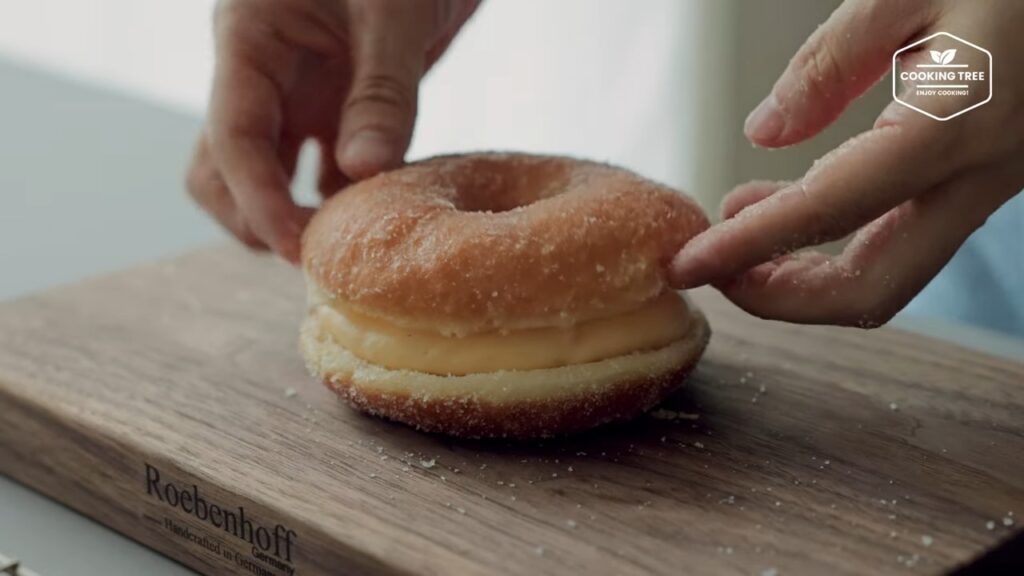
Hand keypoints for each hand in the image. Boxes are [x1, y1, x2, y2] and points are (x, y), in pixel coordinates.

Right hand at [187, 0, 477, 262]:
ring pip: (262, 173)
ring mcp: (295, 94)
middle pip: (222, 167)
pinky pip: (319, 167)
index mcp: (250, 39)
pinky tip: (376, 214)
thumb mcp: (394, 13)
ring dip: (292, 213)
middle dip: (255, 217)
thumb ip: (382, 92)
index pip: (232, 135)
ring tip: (348, 243)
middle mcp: (261, 73)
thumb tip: (364, 171)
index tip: (297, 246)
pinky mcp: (332, 108)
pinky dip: (338, 197)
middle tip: (319, 256)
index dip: (256, 200)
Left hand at [670, 0, 1023, 326]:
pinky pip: (906, 236)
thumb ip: (833, 60)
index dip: (747, 248)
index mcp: (958, 125)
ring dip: (804, 272)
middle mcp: (981, 175)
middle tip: (710, 272)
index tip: (688, 265)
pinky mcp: (984, 178)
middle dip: (779, 298)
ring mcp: (989, 185)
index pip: (829, 211)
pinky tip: (788, 204)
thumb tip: (765, 131)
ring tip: (733, 231)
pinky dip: (838, 241)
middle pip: (873, 288)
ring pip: (892, 271)